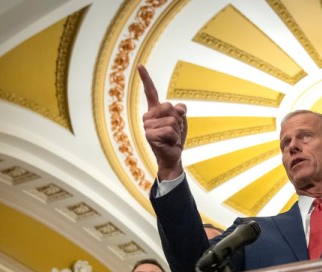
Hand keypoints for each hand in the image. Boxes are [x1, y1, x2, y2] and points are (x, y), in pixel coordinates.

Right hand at [137, 65, 187, 180]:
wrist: (172, 156)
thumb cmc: (175, 138)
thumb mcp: (181, 121)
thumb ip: (180, 110)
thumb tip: (179, 108)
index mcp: (154, 110)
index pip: (150, 92)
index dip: (146, 79)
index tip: (140, 66)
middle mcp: (148, 116)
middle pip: (169, 107)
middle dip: (178, 120)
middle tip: (174, 130)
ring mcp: (147, 126)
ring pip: (172, 120)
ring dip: (177, 130)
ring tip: (171, 138)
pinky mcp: (149, 135)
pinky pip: (170, 131)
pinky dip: (175, 138)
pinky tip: (169, 143)